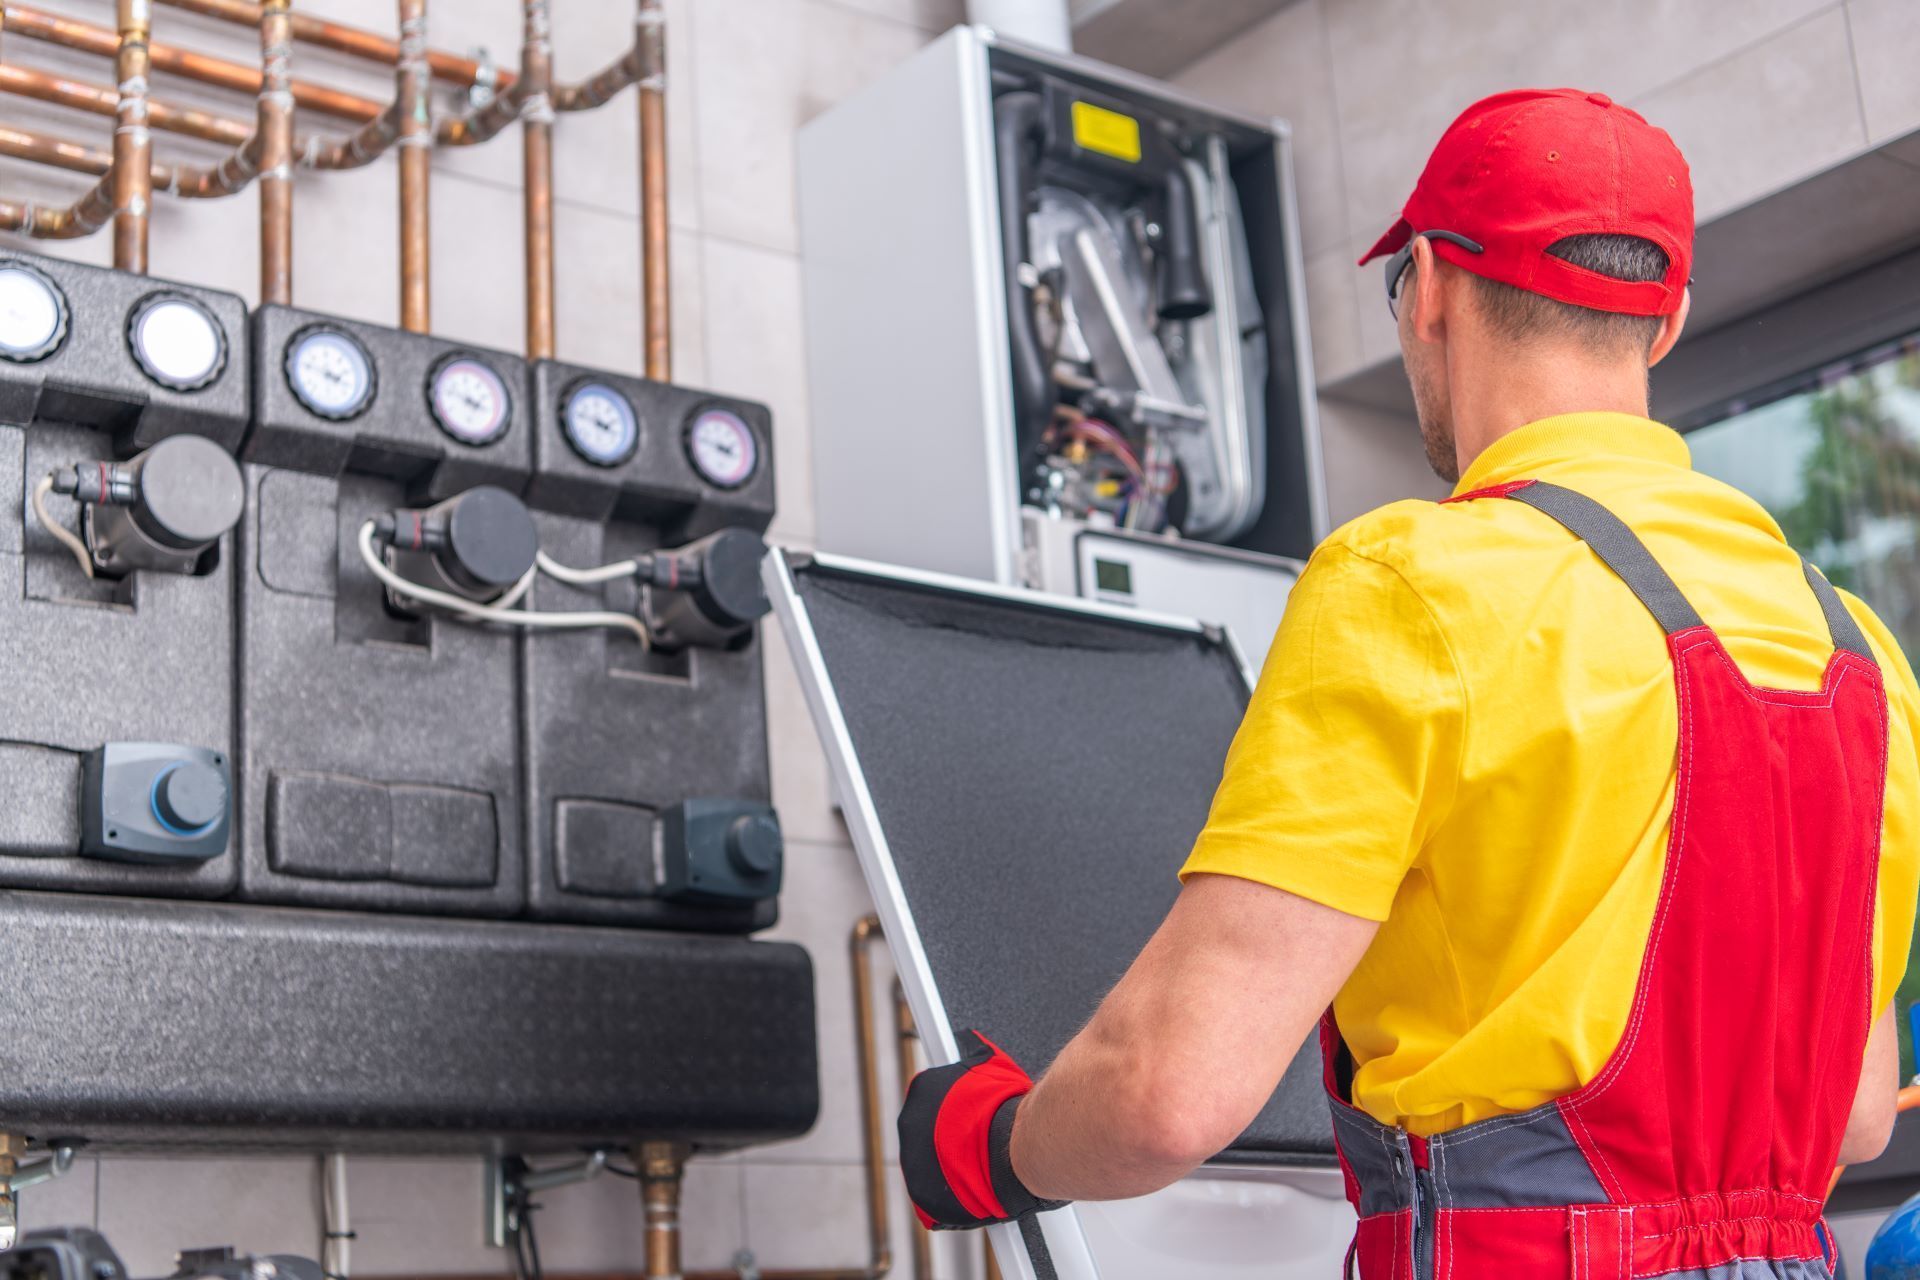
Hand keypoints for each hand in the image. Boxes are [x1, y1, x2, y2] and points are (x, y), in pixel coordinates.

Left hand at [897, 1030, 1066, 1228]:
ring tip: (982, 1166)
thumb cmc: (1005, 1106)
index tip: (973, 1119)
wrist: (1012, 1146)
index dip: (957, 1113)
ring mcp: (913, 1162)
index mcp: (921, 1092)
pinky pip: (936, 1197)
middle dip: (952, 1140)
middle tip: (980, 1143)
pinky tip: (976, 1188)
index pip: (932, 1101)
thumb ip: (974, 1053)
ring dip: (952, 1167)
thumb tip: (969, 1038)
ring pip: (932, 1166)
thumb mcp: (991, 1065)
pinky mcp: (922, 1195)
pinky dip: (954, 1197)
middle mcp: (909, 1124)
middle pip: (929, 1134)